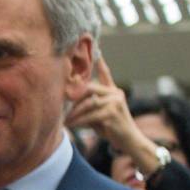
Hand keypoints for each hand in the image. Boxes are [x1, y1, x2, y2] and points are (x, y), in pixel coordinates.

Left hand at [64, 57, 160, 174]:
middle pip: (89, 88)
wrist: (130, 140)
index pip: (105, 74)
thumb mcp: (100, 113)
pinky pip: (90, 115)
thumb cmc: (112, 128)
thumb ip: (89, 105)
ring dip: (74, 113)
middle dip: (73, 95)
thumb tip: (69, 101)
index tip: (94, 49)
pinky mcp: (112, 113)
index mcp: (114, 91)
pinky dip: (78, 121)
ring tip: (64, 119)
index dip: (99, 63)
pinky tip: (71, 125)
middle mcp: (116, 93)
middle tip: (59, 99)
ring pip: (88, 103)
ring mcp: (115, 102)